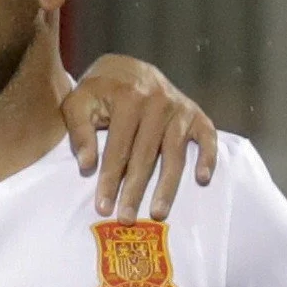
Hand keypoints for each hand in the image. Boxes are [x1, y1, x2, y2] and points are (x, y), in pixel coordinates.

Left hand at [65, 54, 219, 219]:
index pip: (118, 148)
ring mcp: (179, 108)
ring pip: (174, 154)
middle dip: (135, 190)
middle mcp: (157, 102)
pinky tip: (202, 179)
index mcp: (128, 98)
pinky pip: (207, 137)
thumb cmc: (97, 90)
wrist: (125, 67)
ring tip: (158, 212)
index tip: (103, 208)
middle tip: (127, 218)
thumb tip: (86, 165)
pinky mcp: (195, 113)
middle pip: (146, 156)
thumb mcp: (78, 102)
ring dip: (167, 185)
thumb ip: (79, 131)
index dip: (109, 180)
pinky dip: (208, 157)